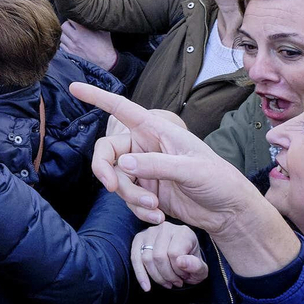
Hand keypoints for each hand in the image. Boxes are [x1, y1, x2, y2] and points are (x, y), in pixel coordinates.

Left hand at [59, 21, 116, 70]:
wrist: (106, 60)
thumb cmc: (105, 45)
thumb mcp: (103, 30)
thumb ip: (96, 22)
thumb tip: (93, 14)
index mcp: (83, 31)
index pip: (71, 19)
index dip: (73, 17)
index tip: (75, 17)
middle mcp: (76, 38)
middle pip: (63, 26)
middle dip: (67, 24)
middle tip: (72, 26)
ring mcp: (72, 46)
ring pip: (62, 36)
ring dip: (65, 34)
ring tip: (71, 34)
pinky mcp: (71, 53)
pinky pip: (62, 45)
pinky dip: (65, 43)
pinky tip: (70, 42)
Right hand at [72, 82, 261, 231]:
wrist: (228, 211)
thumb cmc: (217, 179)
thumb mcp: (190, 169)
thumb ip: (156, 165)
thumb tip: (123, 164)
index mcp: (156, 130)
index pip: (121, 108)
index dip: (97, 96)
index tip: (74, 87)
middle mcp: (145, 147)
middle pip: (107, 151)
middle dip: (106, 171)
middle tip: (112, 188)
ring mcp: (143, 170)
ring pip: (116, 180)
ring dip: (130, 197)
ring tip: (154, 208)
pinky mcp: (145, 191)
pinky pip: (127, 199)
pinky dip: (138, 210)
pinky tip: (158, 217)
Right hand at [131, 223, 208, 290]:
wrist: (183, 259)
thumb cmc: (191, 264)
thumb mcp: (200, 269)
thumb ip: (196, 266)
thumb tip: (181, 262)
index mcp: (183, 232)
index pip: (175, 253)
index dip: (179, 270)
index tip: (185, 277)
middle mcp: (166, 228)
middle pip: (159, 256)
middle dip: (167, 275)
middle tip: (176, 282)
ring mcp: (150, 232)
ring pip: (146, 259)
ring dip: (157, 277)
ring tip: (167, 283)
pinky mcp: (139, 239)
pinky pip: (135, 258)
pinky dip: (140, 275)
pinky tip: (147, 287)